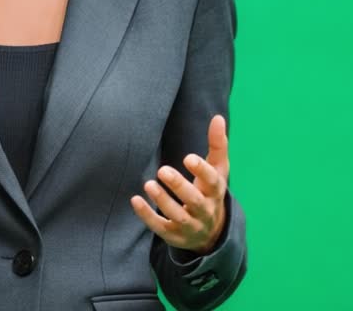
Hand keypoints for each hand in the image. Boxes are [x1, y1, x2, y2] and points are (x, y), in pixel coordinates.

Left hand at [130, 114, 229, 254]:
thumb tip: (217, 117)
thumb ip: (217, 144)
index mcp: (215, 192)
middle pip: (194, 200)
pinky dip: (147, 216)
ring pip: (178, 216)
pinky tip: (135, 200)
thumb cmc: (210, 190)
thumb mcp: (218, 169)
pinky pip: (160, 227)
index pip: (212, 182)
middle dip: (179, 186)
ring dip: (163, 201)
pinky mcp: (173, 235)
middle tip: (162, 170)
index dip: (201, 171)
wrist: (211, 232)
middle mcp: (205, 211)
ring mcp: (190, 226)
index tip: (188, 158)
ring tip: (149, 184)